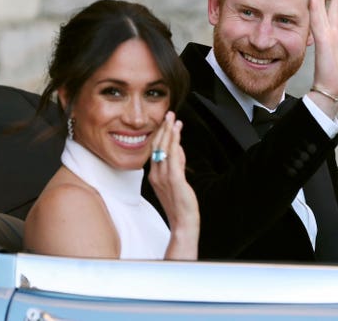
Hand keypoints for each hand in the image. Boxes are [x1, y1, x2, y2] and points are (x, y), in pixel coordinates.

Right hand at [148, 111, 199, 259]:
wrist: (183, 222)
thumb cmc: (180, 204)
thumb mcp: (176, 181)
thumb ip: (177, 164)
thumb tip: (179, 149)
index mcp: (154, 175)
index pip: (155, 150)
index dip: (160, 134)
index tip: (166, 122)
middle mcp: (156, 174)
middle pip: (157, 146)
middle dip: (164, 129)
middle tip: (169, 114)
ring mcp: (164, 177)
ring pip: (164, 149)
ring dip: (169, 132)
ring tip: (173, 118)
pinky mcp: (174, 180)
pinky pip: (173, 157)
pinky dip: (174, 143)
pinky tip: (177, 133)